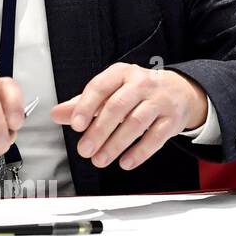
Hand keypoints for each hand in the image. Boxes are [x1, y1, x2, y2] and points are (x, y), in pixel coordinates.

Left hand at [50, 65, 206, 170]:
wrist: (179, 90)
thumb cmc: (137, 91)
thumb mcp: (110, 91)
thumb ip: (82, 103)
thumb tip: (57, 114)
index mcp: (121, 73)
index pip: (100, 87)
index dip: (86, 107)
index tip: (75, 125)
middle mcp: (141, 83)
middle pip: (117, 107)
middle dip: (99, 131)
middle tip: (85, 150)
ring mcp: (159, 101)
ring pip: (136, 123)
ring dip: (116, 144)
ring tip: (100, 159)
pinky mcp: (172, 119)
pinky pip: (156, 137)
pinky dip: (140, 152)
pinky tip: (125, 162)